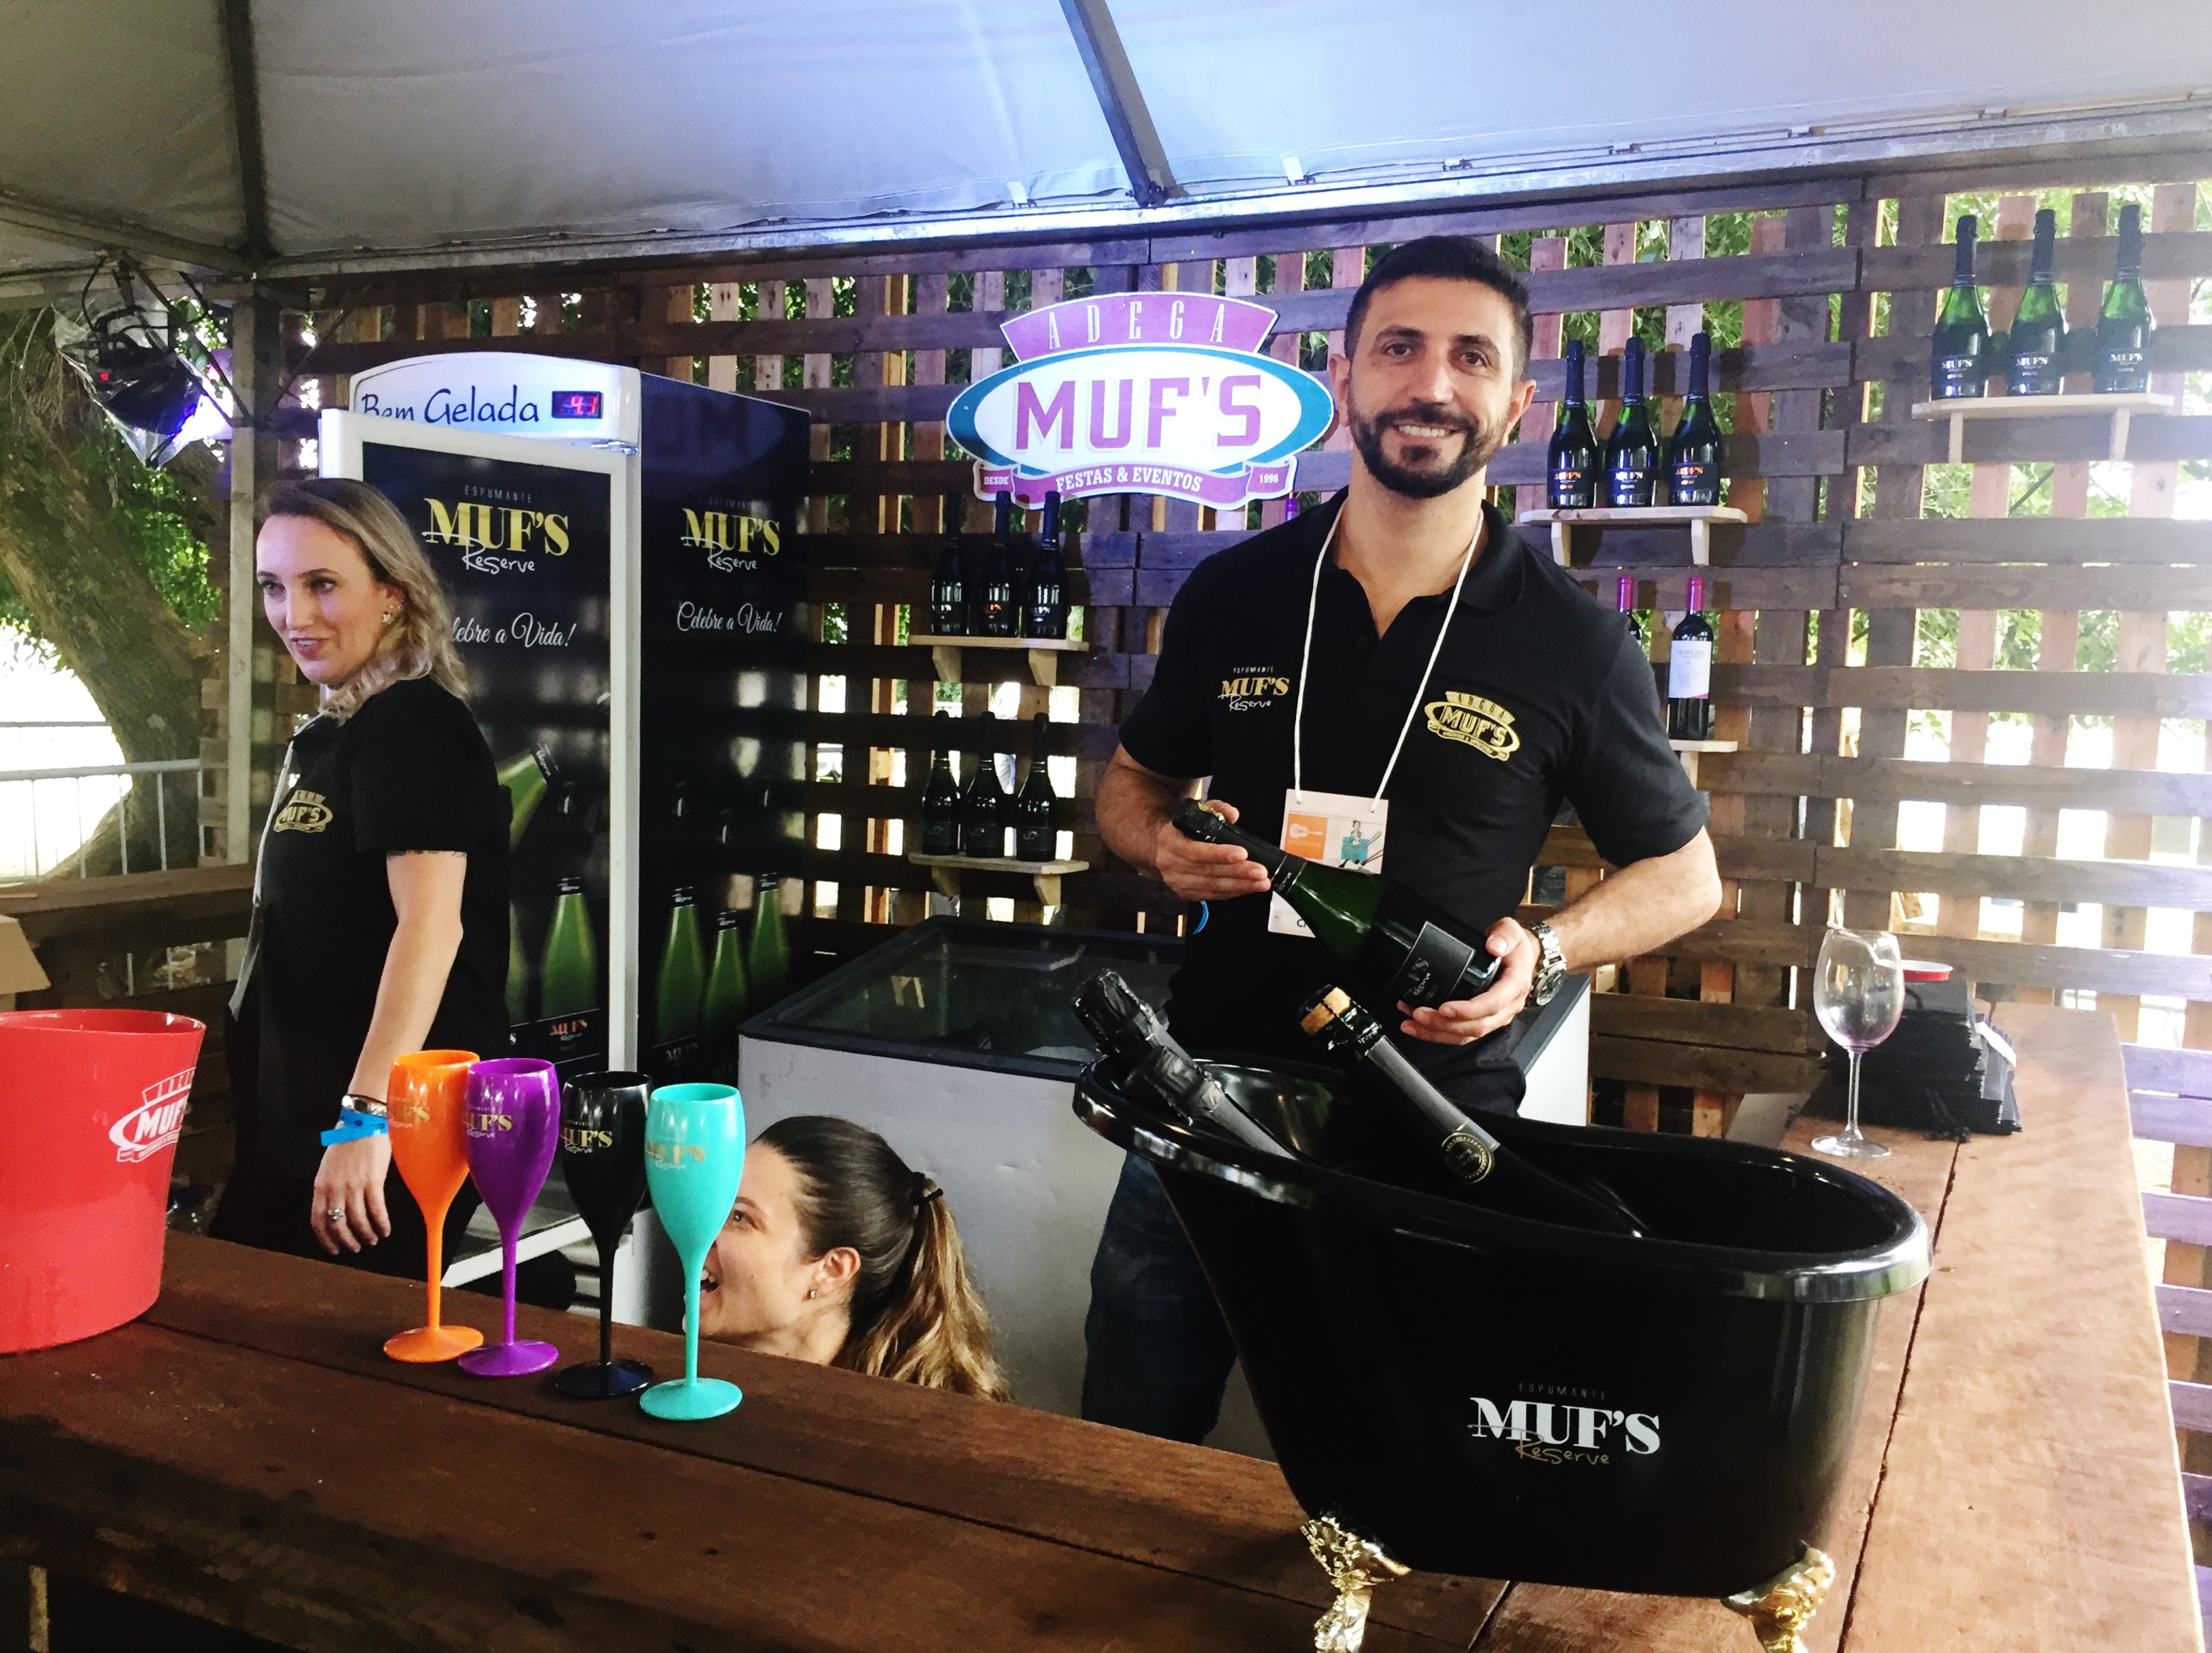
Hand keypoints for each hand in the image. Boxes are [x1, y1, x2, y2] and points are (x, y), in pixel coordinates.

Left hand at [311, 1132, 392, 1254]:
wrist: (362, 1122)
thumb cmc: (347, 1142)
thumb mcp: (329, 1167)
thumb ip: (330, 1187)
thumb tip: (337, 1208)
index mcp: (320, 1186)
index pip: (318, 1221)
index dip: (326, 1239)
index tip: (334, 1249)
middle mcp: (334, 1189)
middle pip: (337, 1224)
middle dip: (347, 1240)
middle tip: (356, 1248)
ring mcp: (353, 1186)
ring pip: (357, 1220)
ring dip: (366, 1235)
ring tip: (373, 1240)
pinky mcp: (372, 1181)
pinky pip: (376, 1210)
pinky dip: (381, 1223)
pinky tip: (385, 1229)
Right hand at [1150, 799, 1271, 902]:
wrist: (1162, 845)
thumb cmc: (1185, 828)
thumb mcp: (1198, 811)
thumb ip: (1216, 808)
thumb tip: (1232, 814)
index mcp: (1170, 840)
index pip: (1195, 851)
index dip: (1219, 854)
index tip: (1243, 854)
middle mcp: (1170, 863)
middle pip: (1207, 872)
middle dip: (1237, 873)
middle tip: (1260, 872)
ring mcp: (1176, 881)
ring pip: (1212, 887)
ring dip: (1239, 886)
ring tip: (1261, 883)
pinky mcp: (1185, 893)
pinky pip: (1212, 895)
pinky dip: (1232, 892)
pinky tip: (1248, 888)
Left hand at [1400, 917, 1538, 1045]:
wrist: (1520, 956)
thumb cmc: (1514, 947)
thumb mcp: (1512, 931)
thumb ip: (1506, 935)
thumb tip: (1494, 946)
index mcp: (1514, 986)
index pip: (1492, 1005)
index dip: (1468, 1010)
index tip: (1445, 1008)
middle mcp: (1506, 1007)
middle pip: (1475, 1026)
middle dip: (1444, 1024)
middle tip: (1419, 1014)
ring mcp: (1495, 1017)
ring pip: (1466, 1035)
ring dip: (1436, 1033)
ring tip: (1412, 1024)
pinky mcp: (1482, 1021)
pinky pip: (1461, 1034)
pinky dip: (1438, 1033)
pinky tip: (1418, 1027)